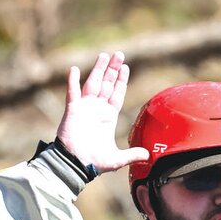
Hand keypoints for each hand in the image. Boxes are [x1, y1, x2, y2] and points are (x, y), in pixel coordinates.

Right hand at [54, 51, 147, 172]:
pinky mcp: (72, 110)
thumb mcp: (117, 159)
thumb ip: (132, 155)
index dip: (121, 81)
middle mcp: (97, 109)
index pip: (116, 94)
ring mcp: (84, 108)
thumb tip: (148, 156)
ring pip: (92, 83)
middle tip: (119, 55)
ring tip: (104, 55)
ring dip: (98, 69)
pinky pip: (72, 92)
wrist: (75, 164)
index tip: (125, 68)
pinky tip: (74, 69)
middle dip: (113, 70)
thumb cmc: (94, 162)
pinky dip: (72, 81)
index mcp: (108, 117)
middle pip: (107, 84)